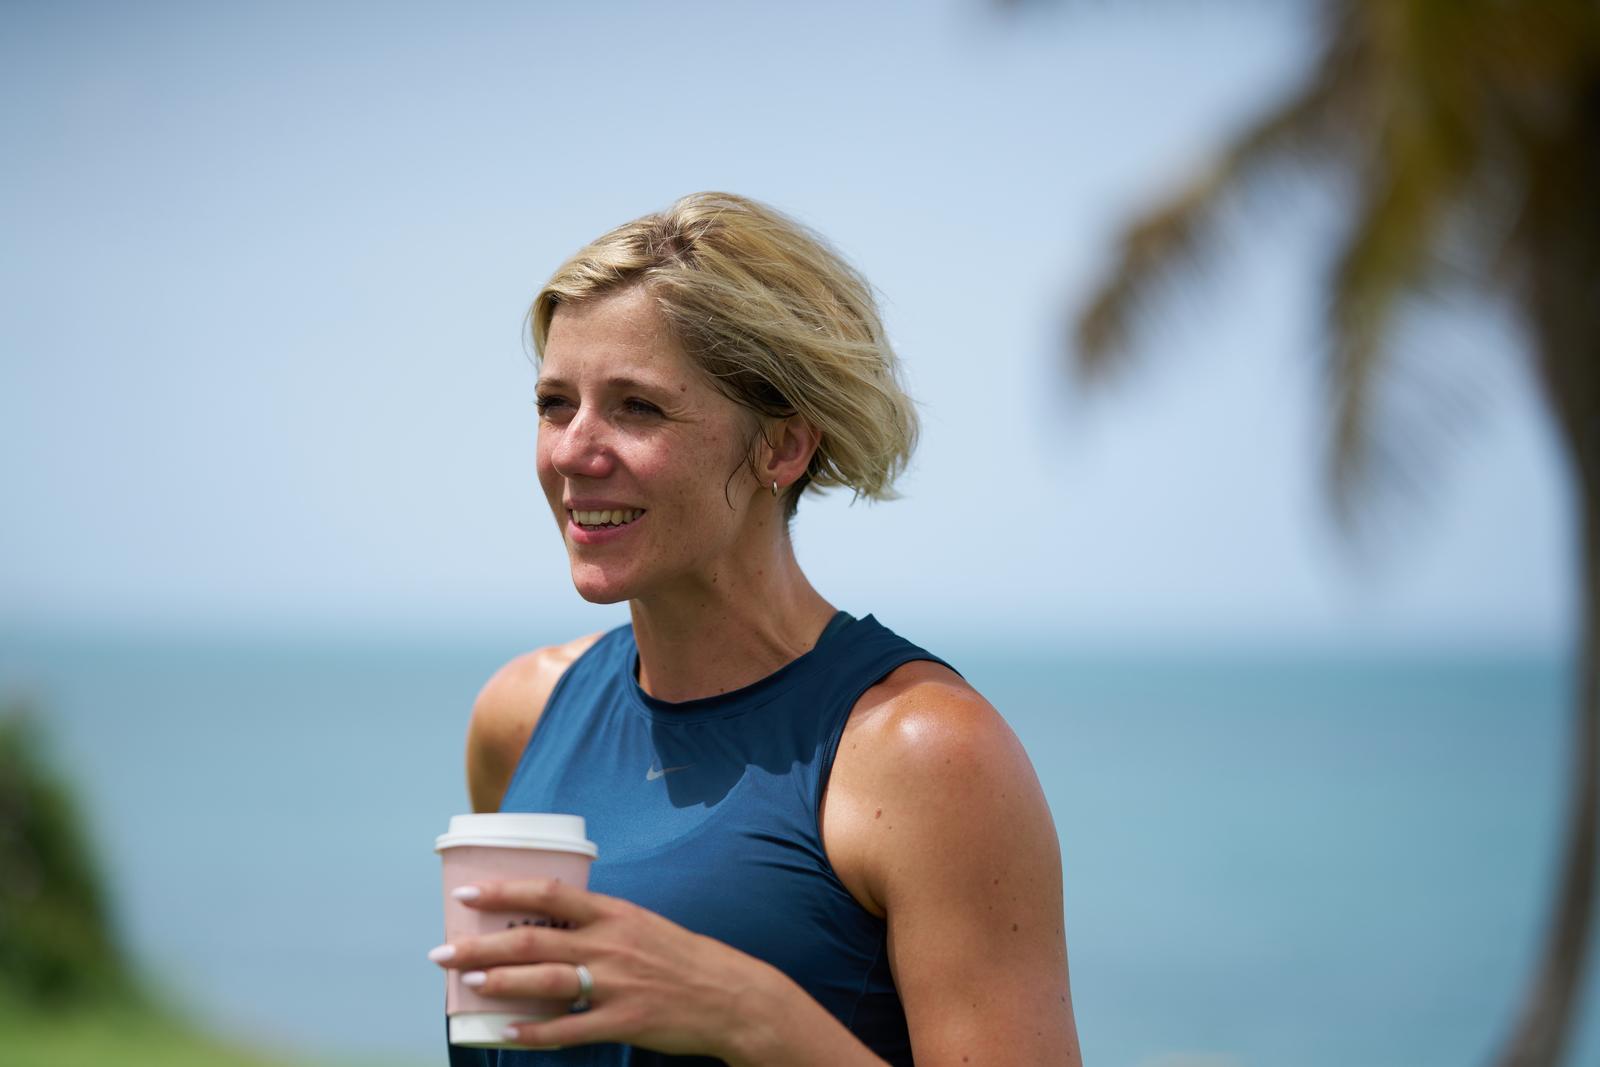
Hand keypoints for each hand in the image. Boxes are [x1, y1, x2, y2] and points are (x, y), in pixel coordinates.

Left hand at [428, 877, 774, 1057]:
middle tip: (444, 951)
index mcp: (616, 913)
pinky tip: (508, 1032)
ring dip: (500, 982)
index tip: (467, 893)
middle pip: (535, 940)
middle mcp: (612, 944)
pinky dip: (535, 1032)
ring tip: (467, 983)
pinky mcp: (624, 1020)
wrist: (731, 995)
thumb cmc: (684, 959)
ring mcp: (617, 984)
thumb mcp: (643, 925)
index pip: (550, 894)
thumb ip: (599, 925)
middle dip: (482, 944)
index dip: (506, 891)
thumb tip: (548, 928)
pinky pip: (570, 1029)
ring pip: (546, 981)